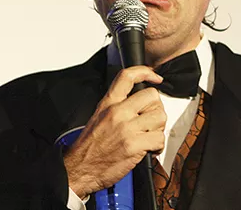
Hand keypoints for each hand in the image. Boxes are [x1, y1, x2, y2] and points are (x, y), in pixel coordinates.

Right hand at [63, 66, 165, 198]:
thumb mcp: (99, 116)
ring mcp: (126, 128)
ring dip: (159, 128)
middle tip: (150, 121)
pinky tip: (149, 149)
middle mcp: (118, 112)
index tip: (155, 77)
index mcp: (108, 103)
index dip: (145, 72)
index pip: (127, 76)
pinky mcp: (133, 145)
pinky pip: (159, 138)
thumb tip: (138, 102)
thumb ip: (117, 106)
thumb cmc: (90, 146)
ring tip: (149, 135)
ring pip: (160, 116)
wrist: (79, 168)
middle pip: (152, 96)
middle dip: (156, 109)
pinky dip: (158, 146)